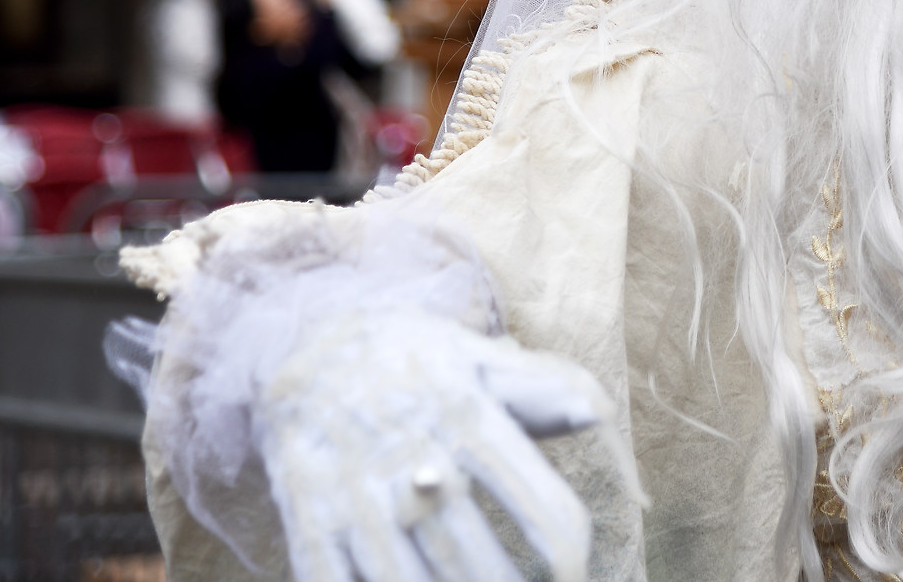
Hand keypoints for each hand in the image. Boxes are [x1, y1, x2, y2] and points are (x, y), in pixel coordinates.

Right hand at [256, 305, 611, 581]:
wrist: (304, 343)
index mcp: (464, 417)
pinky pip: (334, 579)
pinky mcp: (310, 519)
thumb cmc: (411, 356)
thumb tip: (598, 413)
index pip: (530, 499)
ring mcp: (355, 495)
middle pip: (470, 556)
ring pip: (406, 579)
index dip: (563, 549)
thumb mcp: (474, 354)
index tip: (575, 571)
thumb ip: (541, 386)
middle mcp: (411, 460)